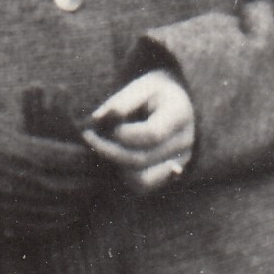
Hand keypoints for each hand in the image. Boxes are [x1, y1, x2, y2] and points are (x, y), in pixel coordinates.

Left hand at [82, 70, 196, 193]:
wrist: (174, 103)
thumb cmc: (152, 93)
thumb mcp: (140, 87)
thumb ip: (121, 102)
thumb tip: (98, 119)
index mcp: (180, 114)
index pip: (151, 134)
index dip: (122, 133)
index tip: (98, 124)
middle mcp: (185, 141)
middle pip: (142, 159)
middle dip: (109, 150)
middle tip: (88, 137)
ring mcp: (180, 161)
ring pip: (142, 180)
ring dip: (116, 166)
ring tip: (103, 147)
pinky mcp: (170, 174)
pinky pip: (144, 186)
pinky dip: (125, 176)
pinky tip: (114, 158)